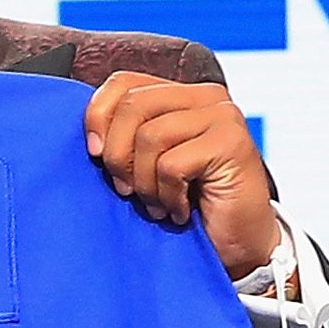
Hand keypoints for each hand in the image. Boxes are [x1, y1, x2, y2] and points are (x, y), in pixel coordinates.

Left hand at [84, 70, 279, 279]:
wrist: (236, 244)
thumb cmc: (187, 206)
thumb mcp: (145, 166)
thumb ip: (124, 138)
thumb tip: (92, 139)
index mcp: (180, 94)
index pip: (123, 82)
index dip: (98, 117)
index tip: (95, 155)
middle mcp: (205, 96)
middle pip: (132, 105)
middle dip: (118, 156)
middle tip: (128, 190)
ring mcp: (222, 116)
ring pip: (150, 136)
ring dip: (144, 183)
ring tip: (158, 204)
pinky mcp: (232, 142)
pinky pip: (172, 165)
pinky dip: (167, 195)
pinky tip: (180, 210)